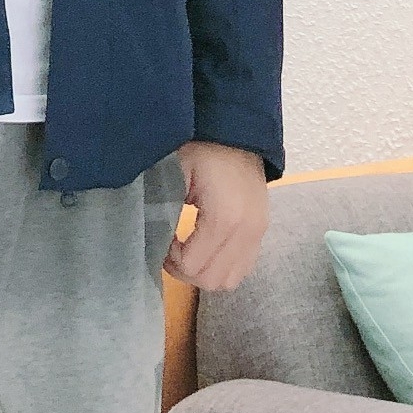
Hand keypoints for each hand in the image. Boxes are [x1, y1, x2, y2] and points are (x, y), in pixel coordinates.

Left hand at [166, 141, 269, 292]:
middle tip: (170, 250)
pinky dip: (222, 266)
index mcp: (224, 218)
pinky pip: (244, 267)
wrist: (238, 132)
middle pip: (212, 279)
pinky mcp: (262, 231)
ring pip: (230, 280)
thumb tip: (149, 235)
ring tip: (189, 250)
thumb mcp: (176, 173)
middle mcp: (246, 232)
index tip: (161, 239)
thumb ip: (163, 207)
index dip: (170, 259)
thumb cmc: (203, 149)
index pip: (192, 265)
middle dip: (185, 271)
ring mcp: (258, 233)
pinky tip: (207, 247)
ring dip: (205, 272)